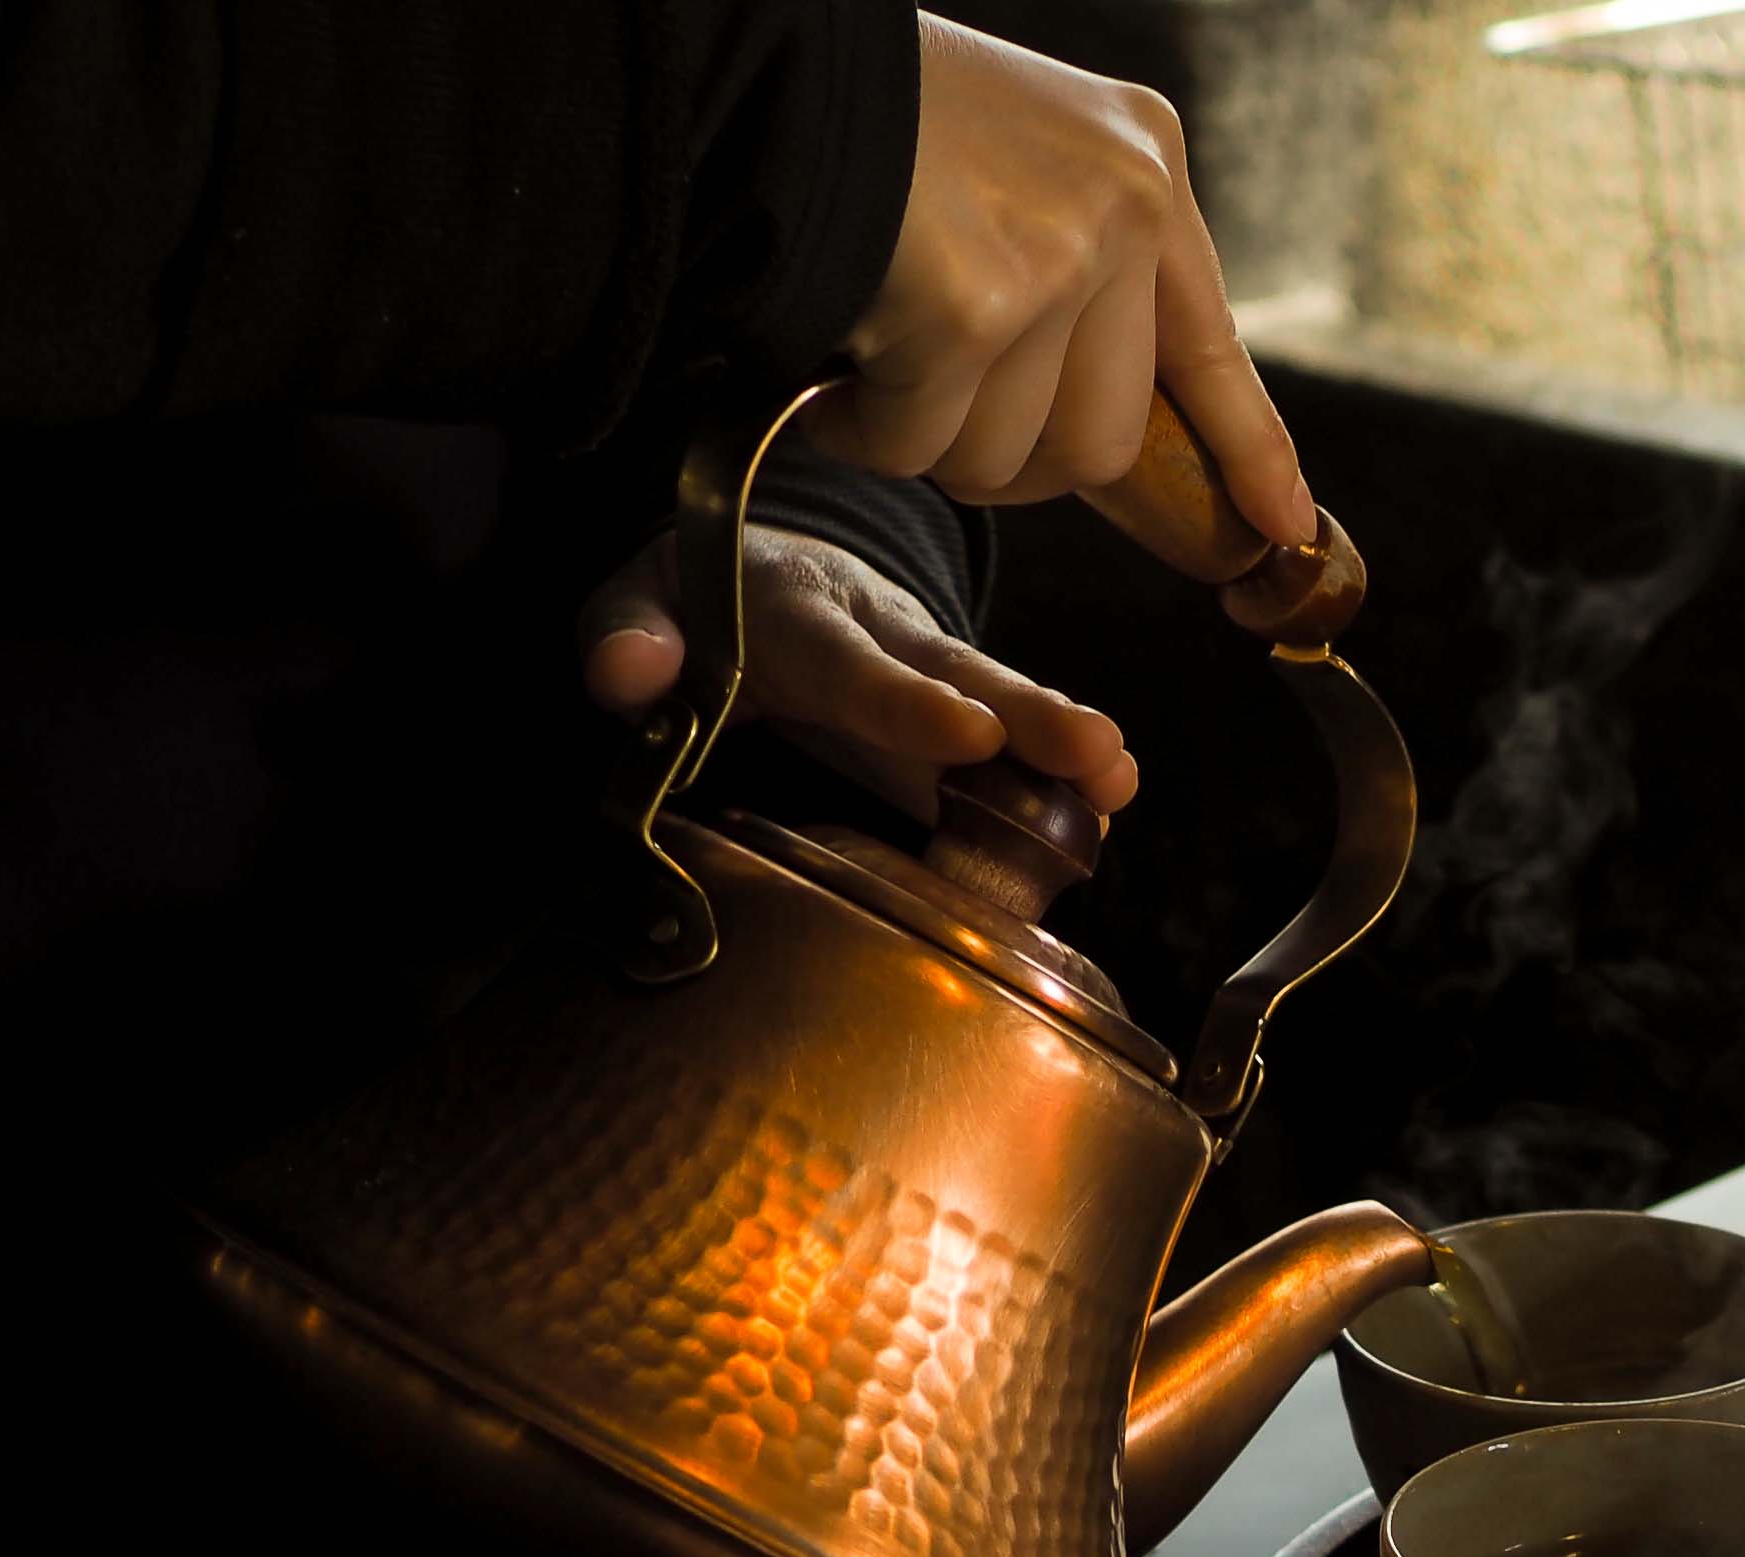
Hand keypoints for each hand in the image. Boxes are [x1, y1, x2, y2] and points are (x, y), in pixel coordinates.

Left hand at [580, 524, 1136, 822]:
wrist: (753, 563)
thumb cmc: (694, 600)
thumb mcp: (636, 602)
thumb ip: (627, 634)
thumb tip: (632, 675)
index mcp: (797, 610)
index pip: (851, 659)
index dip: (908, 701)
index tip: (969, 736)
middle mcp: (878, 629)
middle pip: (955, 672)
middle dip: (1028, 713)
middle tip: (1091, 751)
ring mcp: (922, 667)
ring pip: (996, 700)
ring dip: (1059, 740)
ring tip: (1118, 779)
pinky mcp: (948, 706)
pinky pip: (1004, 740)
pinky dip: (1057, 770)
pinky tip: (1108, 804)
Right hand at [816, 13, 1311, 546]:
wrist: (769, 57)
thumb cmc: (876, 119)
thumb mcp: (1021, 161)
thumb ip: (1081, 270)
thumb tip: (1104, 448)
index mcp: (1145, 160)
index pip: (1210, 345)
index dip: (1247, 451)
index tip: (1285, 526)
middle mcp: (1123, 204)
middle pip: (1098, 442)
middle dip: (1011, 463)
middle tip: (934, 416)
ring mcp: (1056, 257)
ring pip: (1007, 458)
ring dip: (923, 443)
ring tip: (870, 362)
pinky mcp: (972, 307)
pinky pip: (920, 446)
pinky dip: (863, 434)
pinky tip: (831, 379)